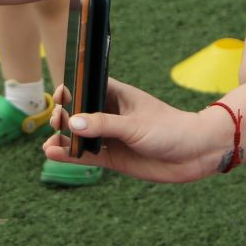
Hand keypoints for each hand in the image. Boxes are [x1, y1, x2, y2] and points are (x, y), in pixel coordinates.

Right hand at [41, 78, 232, 183]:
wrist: (196, 153)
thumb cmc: (171, 128)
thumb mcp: (135, 125)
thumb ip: (104, 124)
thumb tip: (72, 123)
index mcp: (117, 95)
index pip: (87, 87)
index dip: (71, 90)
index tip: (60, 96)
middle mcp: (110, 115)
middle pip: (78, 113)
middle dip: (63, 117)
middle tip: (58, 123)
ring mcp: (110, 137)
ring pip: (79, 137)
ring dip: (63, 139)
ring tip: (50, 144)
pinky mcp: (113, 158)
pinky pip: (86, 156)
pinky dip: (70, 155)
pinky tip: (53, 154)